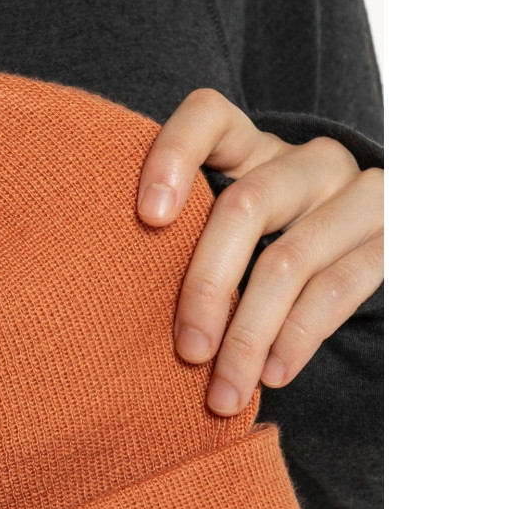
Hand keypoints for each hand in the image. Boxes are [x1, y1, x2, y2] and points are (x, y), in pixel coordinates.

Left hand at [136, 88, 383, 416]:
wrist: (365, 252)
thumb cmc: (270, 251)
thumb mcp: (229, 232)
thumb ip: (186, 242)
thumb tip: (115, 306)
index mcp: (253, 148)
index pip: (208, 117)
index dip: (173, 155)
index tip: (149, 217)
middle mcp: (307, 161)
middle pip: (246, 207)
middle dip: (208, 288)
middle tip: (187, 352)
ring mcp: (357, 194)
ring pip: (291, 259)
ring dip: (251, 336)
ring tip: (225, 392)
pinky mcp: (393, 237)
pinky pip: (339, 288)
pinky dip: (298, 337)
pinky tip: (272, 374)